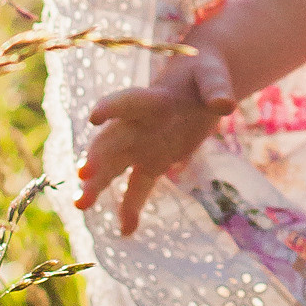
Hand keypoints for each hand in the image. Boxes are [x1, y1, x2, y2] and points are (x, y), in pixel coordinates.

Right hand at [77, 44, 234, 235]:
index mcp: (153, 99)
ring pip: (115, 166)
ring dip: (97, 185)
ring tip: (80, 205)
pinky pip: (138, 187)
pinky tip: (126, 231)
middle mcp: (139, 124)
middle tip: (82, 175)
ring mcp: (141, 145)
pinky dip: (131, 208)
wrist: (198, 84)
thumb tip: (224, 104)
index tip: (94, 117)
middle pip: (113, 140)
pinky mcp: (152, 162)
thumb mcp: (213, 75)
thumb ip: (216, 88)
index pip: (129, 102)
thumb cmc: (204, 73)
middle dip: (98, 156)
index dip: (112, 107)